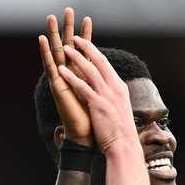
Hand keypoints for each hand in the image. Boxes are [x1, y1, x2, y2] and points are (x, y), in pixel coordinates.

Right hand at [38, 8, 94, 145]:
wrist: (88, 135)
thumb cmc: (96, 120)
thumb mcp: (102, 96)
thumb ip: (102, 85)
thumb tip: (113, 80)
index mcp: (82, 76)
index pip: (84, 51)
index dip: (86, 36)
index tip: (88, 19)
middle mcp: (71, 75)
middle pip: (68, 46)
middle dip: (67, 28)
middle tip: (67, 9)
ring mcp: (62, 79)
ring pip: (57, 51)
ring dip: (53, 34)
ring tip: (50, 17)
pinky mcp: (56, 85)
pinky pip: (49, 65)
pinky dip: (45, 51)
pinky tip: (41, 38)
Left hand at [58, 36, 139, 153]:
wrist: (124, 147)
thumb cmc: (121, 132)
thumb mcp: (120, 109)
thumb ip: (114, 97)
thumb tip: (109, 92)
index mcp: (120, 88)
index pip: (106, 66)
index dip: (95, 53)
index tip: (85, 45)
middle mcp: (115, 88)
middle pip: (99, 61)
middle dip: (86, 47)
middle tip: (74, 38)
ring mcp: (107, 96)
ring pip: (90, 70)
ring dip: (76, 57)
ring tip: (64, 48)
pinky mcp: (98, 105)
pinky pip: (82, 86)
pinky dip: (71, 77)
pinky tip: (60, 70)